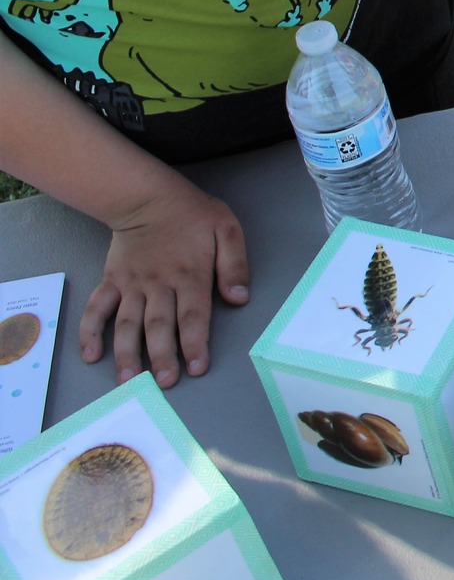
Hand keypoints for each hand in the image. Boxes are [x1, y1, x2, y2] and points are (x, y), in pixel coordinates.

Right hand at [79, 181, 247, 386]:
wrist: (148, 197)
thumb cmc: (192, 215)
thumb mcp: (226, 229)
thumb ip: (234, 264)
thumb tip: (239, 298)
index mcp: (189, 274)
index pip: (192, 316)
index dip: (195, 343)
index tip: (197, 368)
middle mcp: (158, 283)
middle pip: (158, 325)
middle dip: (161, 357)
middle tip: (165, 383)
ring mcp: (131, 284)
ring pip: (126, 323)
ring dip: (126, 353)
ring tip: (128, 380)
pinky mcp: (111, 281)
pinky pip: (96, 308)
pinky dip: (89, 332)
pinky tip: (90, 355)